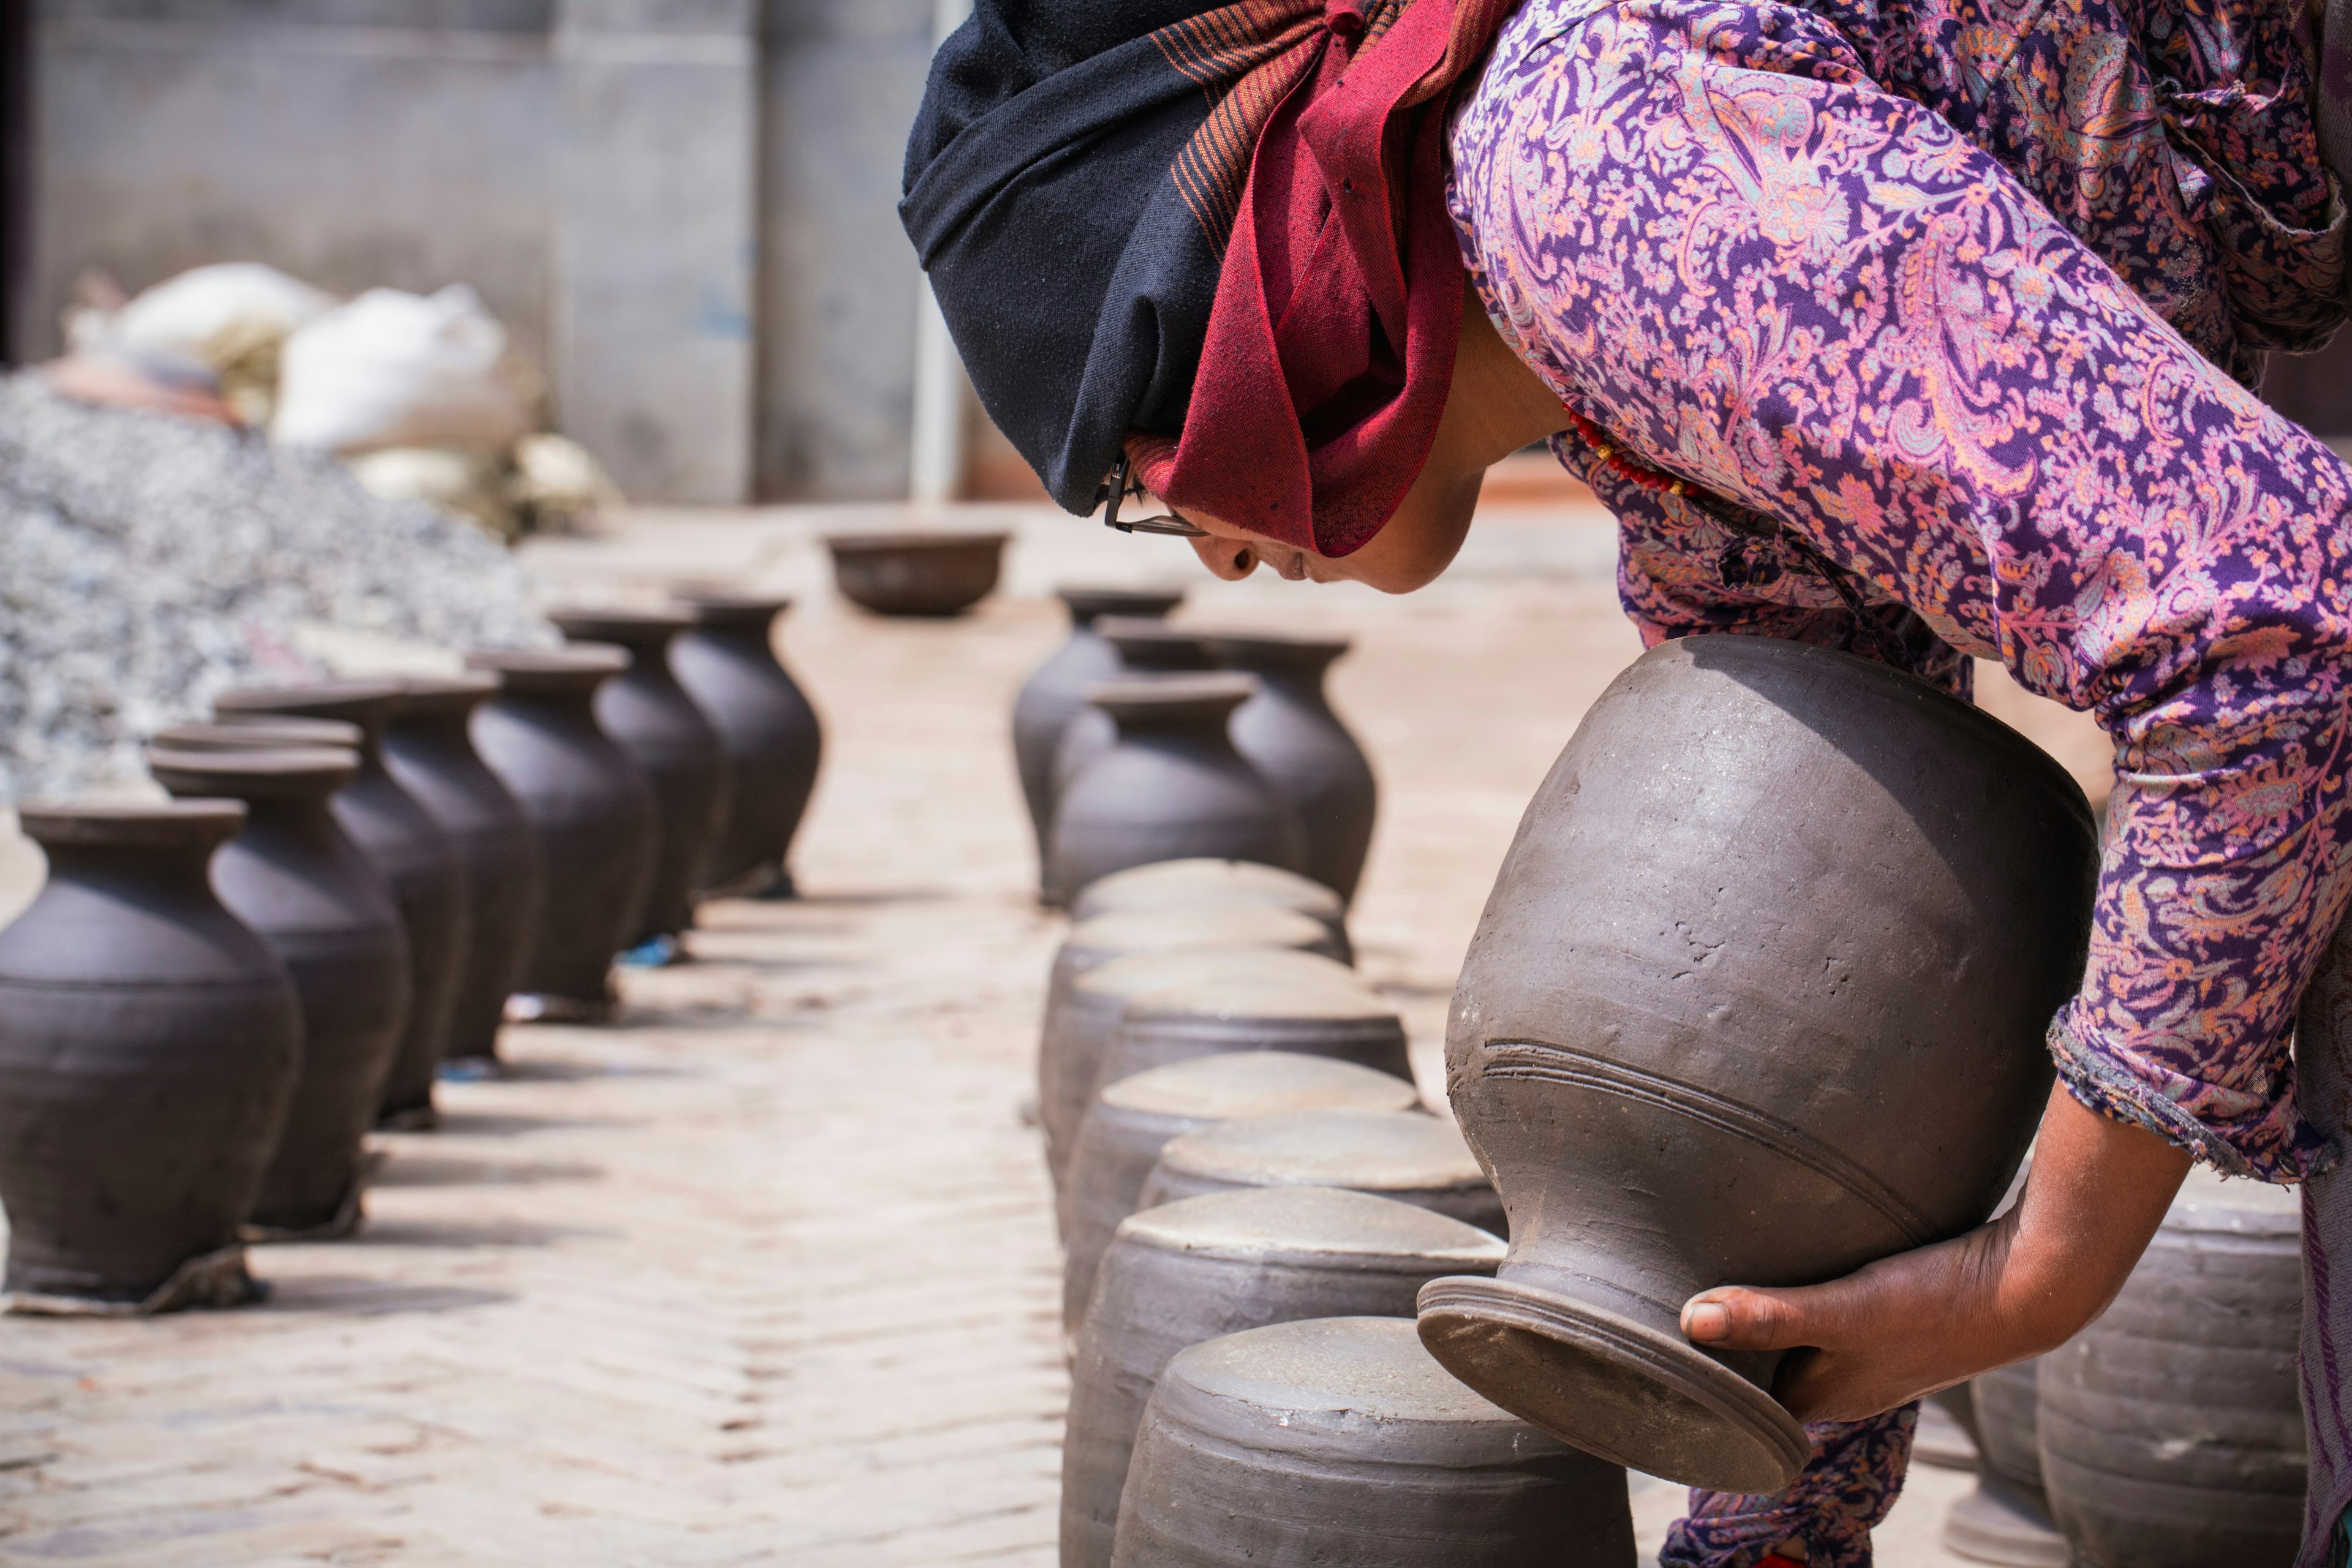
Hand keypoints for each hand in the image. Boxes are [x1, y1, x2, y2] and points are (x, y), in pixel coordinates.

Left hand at [1678, 1084, 2192, 1422]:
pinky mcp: (1898, 1310)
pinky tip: (1792, 1244)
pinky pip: (1834, 1304)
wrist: (2037, 1283)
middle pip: (1769, 1365)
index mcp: (1830, 1397)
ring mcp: (1875, 1346)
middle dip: (1729, 1337)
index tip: (1662, 1341)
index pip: (1748, 1402)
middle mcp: (1849, 1379)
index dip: (1707, 1377)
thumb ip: (1772, 1317)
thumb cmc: (1942, 1305)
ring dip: (1768, 1307)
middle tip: (1674, 1286)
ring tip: (1716, 1260)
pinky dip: (1807, 1284)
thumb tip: (1690, 1322)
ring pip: (1802, 1333)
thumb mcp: (1846, 1309)